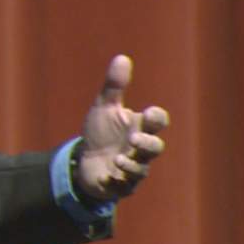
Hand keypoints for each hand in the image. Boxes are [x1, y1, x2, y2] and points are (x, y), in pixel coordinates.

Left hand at [76, 55, 169, 200]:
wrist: (85, 159)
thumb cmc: (101, 132)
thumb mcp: (104, 107)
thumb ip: (114, 85)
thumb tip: (122, 57)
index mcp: (139, 127)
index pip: (157, 121)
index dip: (156, 118)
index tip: (148, 112)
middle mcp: (140, 149)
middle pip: (155, 147)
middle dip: (147, 144)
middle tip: (134, 138)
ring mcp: (132, 168)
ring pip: (141, 170)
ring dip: (131, 165)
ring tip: (118, 159)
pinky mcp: (119, 184)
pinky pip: (123, 186)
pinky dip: (116, 181)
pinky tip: (106, 175)